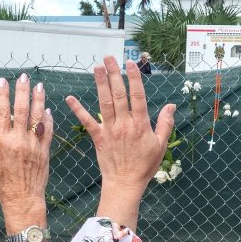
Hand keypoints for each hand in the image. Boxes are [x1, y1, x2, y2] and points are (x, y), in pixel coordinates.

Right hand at [0, 73, 53, 230]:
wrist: (22, 199)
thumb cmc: (3, 182)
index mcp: (1, 142)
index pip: (1, 112)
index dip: (1, 95)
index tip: (2, 81)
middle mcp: (18, 141)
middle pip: (20, 110)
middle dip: (22, 91)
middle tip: (23, 77)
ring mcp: (33, 145)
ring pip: (37, 117)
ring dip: (38, 99)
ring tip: (39, 86)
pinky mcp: (45, 151)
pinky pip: (48, 131)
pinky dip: (48, 118)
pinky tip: (47, 108)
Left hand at [65, 56, 174, 227]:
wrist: (125, 184)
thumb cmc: (145, 165)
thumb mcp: (161, 145)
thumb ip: (165, 124)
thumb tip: (171, 105)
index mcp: (141, 124)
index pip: (137, 96)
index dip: (134, 79)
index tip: (130, 63)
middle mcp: (124, 124)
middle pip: (118, 95)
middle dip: (114, 74)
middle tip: (109, 58)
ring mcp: (110, 130)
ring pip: (104, 103)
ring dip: (100, 84)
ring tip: (96, 67)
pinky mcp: (98, 138)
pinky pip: (87, 122)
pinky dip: (78, 110)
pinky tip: (70, 98)